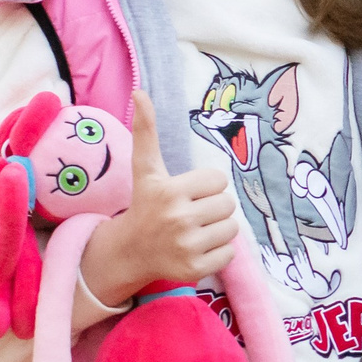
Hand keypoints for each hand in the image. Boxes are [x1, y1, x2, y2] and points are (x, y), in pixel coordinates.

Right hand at [79, 93, 240, 301]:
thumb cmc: (145, 204)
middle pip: (228, 204)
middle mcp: (178, 218)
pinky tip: (196, 248)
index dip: (206, 186)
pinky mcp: (195, 269)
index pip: (218, 180)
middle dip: (214, 207)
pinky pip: (229, 253)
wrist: (130, 251)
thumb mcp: (146, 169)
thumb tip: (140, 92)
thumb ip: (146, 131)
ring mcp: (187, 246)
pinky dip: (218, 252)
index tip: (186, 194)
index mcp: (169, 191)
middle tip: (192, 213)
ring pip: (231, 228)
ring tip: (194, 230)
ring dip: (218, 229)